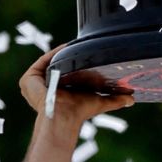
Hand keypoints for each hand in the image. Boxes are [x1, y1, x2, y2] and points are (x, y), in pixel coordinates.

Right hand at [19, 46, 133, 127]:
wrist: (64, 118)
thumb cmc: (79, 113)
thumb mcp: (100, 102)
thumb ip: (115, 100)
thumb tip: (132, 99)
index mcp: (59, 90)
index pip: (67, 70)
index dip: (76, 61)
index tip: (87, 50)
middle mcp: (45, 86)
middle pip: (57, 65)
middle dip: (68, 55)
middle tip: (81, 43)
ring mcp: (35, 83)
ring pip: (50, 62)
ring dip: (60, 53)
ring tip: (74, 44)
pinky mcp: (29, 79)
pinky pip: (42, 61)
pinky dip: (52, 54)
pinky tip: (65, 48)